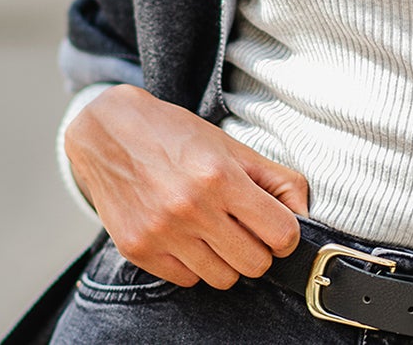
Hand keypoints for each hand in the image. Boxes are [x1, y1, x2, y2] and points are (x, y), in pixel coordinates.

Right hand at [63, 83, 309, 288]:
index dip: (285, 232)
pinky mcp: (138, 250)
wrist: (108, 132)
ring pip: (222, 279)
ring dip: (226, 259)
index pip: (280, 232)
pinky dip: (194, 264)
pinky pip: (187, 280)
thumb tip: (304, 214)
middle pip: (255, 264)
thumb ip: (275, 178)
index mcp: (219, 176)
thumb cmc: (175, 135)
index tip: (275, 225)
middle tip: (244, 227)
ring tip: (213, 229)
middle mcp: (191, 207)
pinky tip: (186, 235)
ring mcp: (162, 233)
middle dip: (258, 248)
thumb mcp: (231, 145)